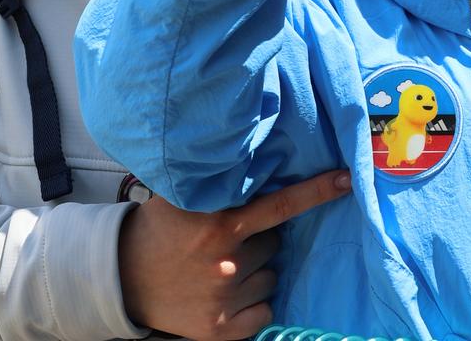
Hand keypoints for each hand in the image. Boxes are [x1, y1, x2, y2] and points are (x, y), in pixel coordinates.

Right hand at [118, 169, 351, 340]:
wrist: (122, 280)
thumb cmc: (159, 229)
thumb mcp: (184, 196)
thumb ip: (219, 179)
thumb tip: (255, 148)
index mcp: (220, 224)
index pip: (281, 205)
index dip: (317, 191)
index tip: (349, 179)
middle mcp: (226, 262)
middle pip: (276, 244)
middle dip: (260, 239)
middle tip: (228, 239)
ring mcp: (225, 299)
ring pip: (272, 276)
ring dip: (256, 270)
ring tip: (222, 266)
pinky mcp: (221, 330)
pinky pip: (265, 310)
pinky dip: (253, 304)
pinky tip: (227, 293)